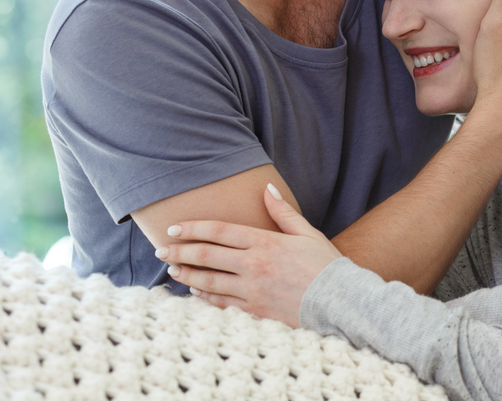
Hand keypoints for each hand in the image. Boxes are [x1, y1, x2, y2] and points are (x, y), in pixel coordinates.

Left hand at [156, 184, 341, 326]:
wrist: (340, 302)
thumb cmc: (326, 266)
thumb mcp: (307, 233)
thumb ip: (283, 212)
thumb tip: (267, 188)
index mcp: (265, 243)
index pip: (219, 232)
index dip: (192, 229)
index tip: (174, 228)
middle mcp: (254, 266)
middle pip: (206, 256)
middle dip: (180, 252)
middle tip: (161, 250)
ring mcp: (252, 292)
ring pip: (208, 283)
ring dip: (187, 276)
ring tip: (173, 271)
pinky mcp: (255, 313)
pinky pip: (222, 305)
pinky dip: (205, 298)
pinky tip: (196, 294)